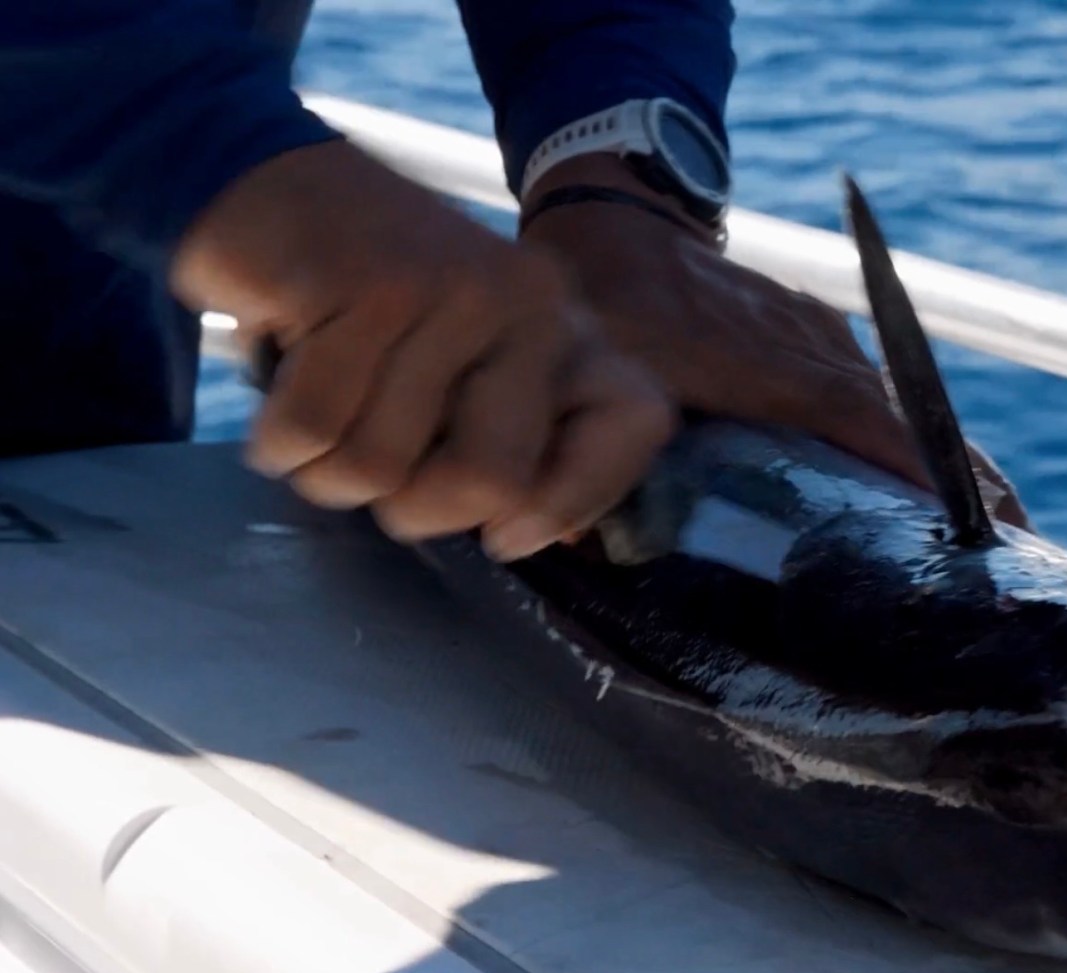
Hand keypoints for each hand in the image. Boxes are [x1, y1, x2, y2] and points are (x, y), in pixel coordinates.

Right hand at [171, 140, 676, 559]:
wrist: (269, 185)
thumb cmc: (370, 310)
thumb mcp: (466, 369)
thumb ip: (515, 443)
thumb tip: (523, 534)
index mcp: (567, 326)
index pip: (638, 420)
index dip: (575, 498)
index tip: (504, 535)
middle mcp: (529, 302)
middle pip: (491, 482)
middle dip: (415, 508)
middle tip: (380, 461)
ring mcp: (451, 288)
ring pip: (380, 470)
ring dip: (327, 468)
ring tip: (324, 398)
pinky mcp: (362, 287)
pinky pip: (311, 432)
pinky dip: (278, 439)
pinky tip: (285, 376)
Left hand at [519, 155, 1031, 530]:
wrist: (619, 217)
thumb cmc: (602, 305)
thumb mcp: (590, 376)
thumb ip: (592, 455)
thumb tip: (585, 538)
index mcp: (758, 360)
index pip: (856, 418)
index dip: (913, 468)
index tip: (971, 515)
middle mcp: (806, 344)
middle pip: (901, 418)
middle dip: (963, 480)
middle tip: (1016, 545)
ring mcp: (818, 335)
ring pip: (894, 406)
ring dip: (943, 462)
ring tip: (994, 529)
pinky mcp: (817, 334)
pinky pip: (872, 391)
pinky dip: (906, 437)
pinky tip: (927, 483)